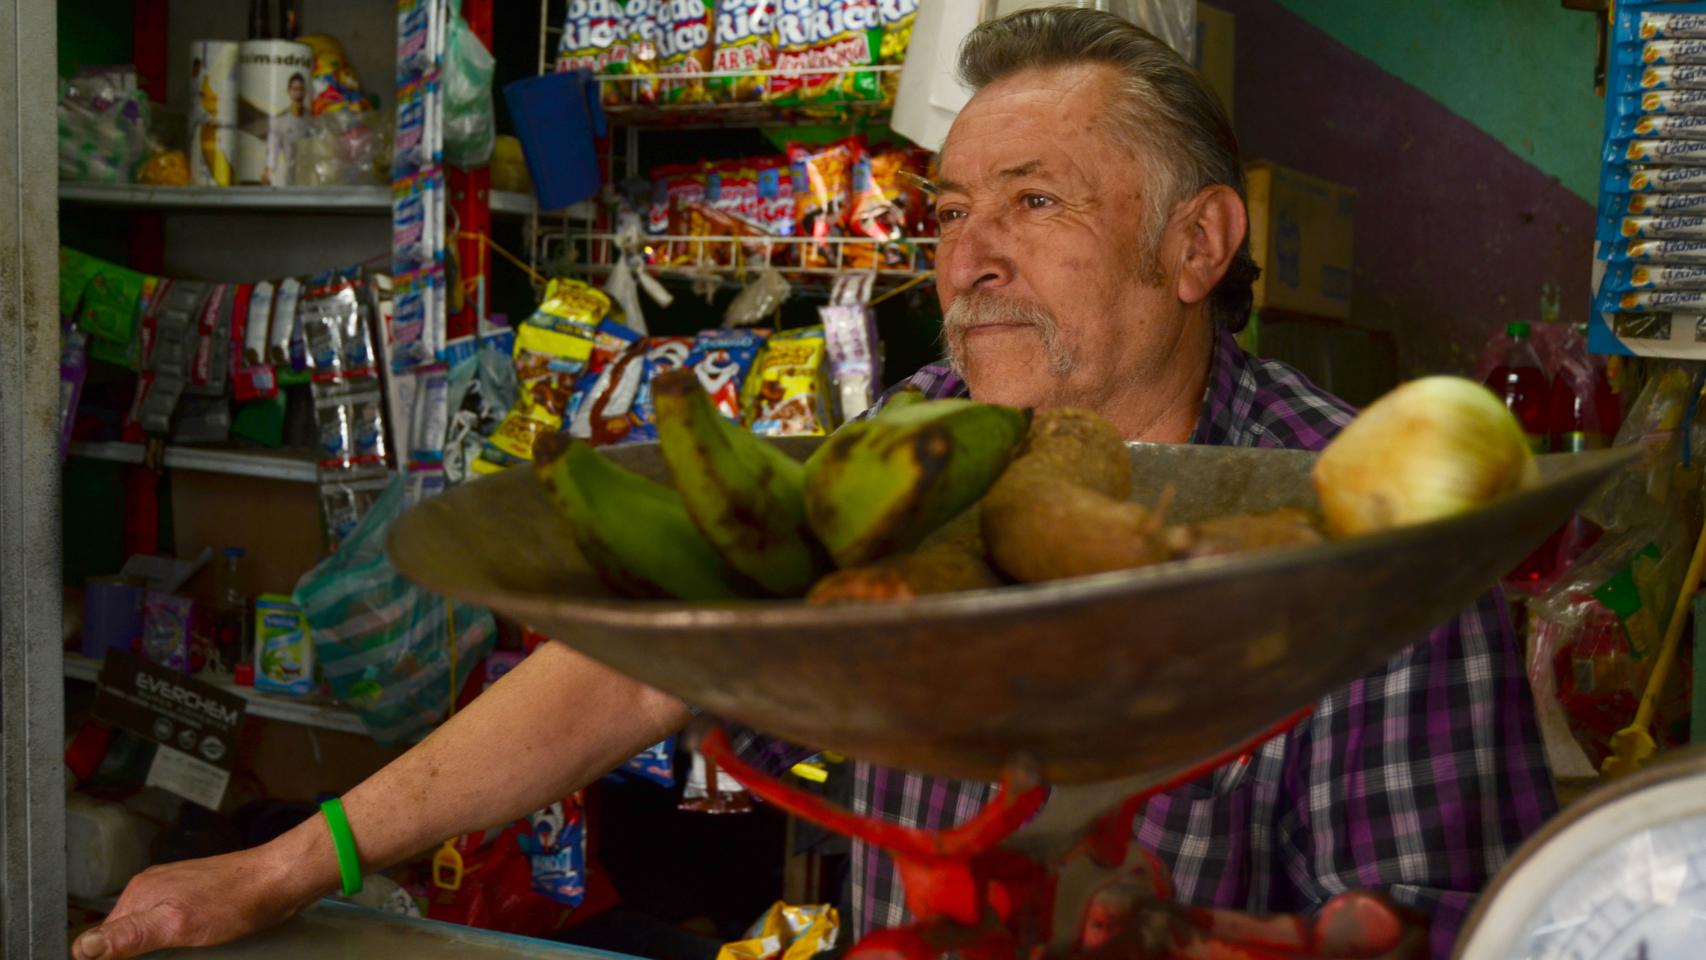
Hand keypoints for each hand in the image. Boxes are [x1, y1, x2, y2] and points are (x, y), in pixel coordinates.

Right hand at [71, 846, 320, 959]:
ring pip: (149, 932)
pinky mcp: (197, 897)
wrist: (281, 879)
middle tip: (167, 958)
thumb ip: (131, 935)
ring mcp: (176, 890)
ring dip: (153, 952)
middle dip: (133, 956)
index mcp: (140, 893)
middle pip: (125, 935)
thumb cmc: (236, 900)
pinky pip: (170, 925)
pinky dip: (172, 943)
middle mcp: (153, 888)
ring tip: (177, 956)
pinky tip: (185, 951)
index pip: (103, 938)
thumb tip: (82, 948)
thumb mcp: (177, 924)